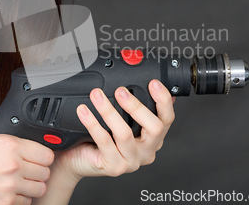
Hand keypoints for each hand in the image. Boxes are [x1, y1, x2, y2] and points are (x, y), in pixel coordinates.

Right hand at [0, 125, 53, 204]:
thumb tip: (4, 127)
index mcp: (9, 145)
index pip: (46, 154)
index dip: (42, 156)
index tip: (37, 158)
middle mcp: (13, 165)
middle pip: (46, 172)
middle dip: (38, 172)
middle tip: (28, 171)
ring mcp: (10, 186)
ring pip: (39, 189)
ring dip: (32, 186)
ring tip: (20, 183)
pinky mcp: (4, 203)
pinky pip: (26, 202)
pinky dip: (20, 199)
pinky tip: (10, 193)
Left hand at [59, 79, 174, 178]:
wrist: (80, 161)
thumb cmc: (102, 139)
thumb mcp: (122, 121)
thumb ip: (132, 106)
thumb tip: (138, 81)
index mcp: (153, 138)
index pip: (168, 118)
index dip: (163, 100)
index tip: (153, 83)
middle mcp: (147, 150)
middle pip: (154, 128)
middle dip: (136, 105)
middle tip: (120, 90)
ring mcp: (132, 161)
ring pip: (125, 133)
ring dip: (109, 111)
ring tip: (97, 96)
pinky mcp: (115, 167)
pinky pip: (104, 141)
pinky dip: (93, 122)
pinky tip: (85, 111)